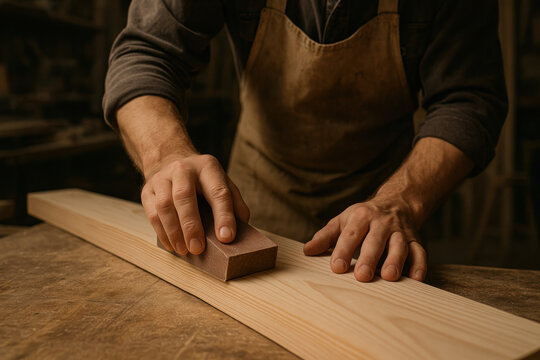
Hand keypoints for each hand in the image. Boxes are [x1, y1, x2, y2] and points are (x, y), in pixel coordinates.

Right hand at [141, 153, 249, 254]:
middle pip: (184, 196)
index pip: (218, 191)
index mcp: (208, 167)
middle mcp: (183, 169)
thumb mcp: (224, 184)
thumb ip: (235, 204)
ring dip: (174, 231)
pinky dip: (162, 232)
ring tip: (184, 250)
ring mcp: (162, 178)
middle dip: (191, 225)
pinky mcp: (148, 190)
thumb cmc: (204, 182)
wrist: (172, 162)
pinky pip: (152, 213)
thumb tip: (242, 229)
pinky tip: (172, 245)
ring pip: (165, 205)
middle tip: (198, 248)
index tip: (226, 238)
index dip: (224, 216)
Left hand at [303, 196, 426, 281]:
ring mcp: (400, 232)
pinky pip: (420, 252)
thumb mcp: (342, 221)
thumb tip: (307, 251)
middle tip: (362, 276)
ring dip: (395, 260)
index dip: (343, 250)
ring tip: (389, 276)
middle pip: (375, 240)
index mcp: (361, 217)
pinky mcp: (415, 240)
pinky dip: (419, 265)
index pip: (351, 234)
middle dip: (370, 258)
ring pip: (399, 246)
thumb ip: (325, 237)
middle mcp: (382, 223)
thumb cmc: (363, 218)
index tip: (336, 267)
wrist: (396, 203)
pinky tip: (416, 279)